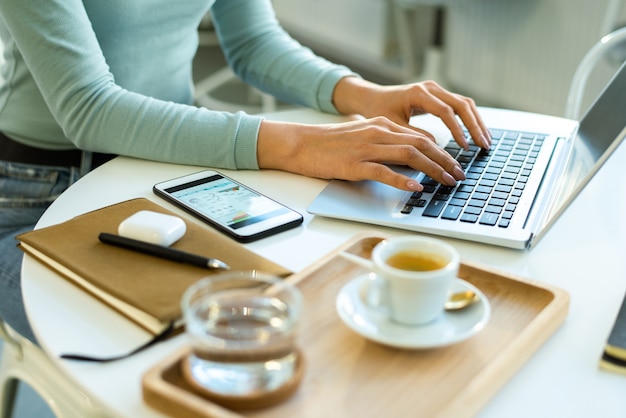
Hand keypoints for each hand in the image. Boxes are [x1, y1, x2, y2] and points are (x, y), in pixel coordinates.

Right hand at [257, 117, 465, 191]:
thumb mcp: (364, 137)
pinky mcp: (355, 164)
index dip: (443, 152)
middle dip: (445, 161)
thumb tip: (411, 159)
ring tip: (447, 182)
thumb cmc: (331, 144)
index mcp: (383, 125)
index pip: (421, 137)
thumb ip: (387, 144)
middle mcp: (379, 133)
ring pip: (409, 155)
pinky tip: (416, 187)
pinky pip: (384, 171)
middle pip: (421, 144)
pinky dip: (402, 179)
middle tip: (460, 176)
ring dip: (432, 169)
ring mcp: (367, 148)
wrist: (302, 144)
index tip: (455, 165)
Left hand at [333, 77, 491, 149]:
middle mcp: (431, 88)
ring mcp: (436, 90)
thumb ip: (412, 135)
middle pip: (462, 104)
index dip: (457, 130)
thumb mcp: (392, 125)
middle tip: (484, 145)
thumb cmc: (378, 111)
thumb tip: (434, 147)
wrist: (372, 98)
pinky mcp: (438, 95)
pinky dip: (470, 119)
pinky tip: (477, 134)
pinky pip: (460, 105)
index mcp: (418, 93)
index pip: (445, 111)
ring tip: (485, 141)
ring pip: (465, 103)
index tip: (464, 147)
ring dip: (477, 122)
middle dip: (475, 126)